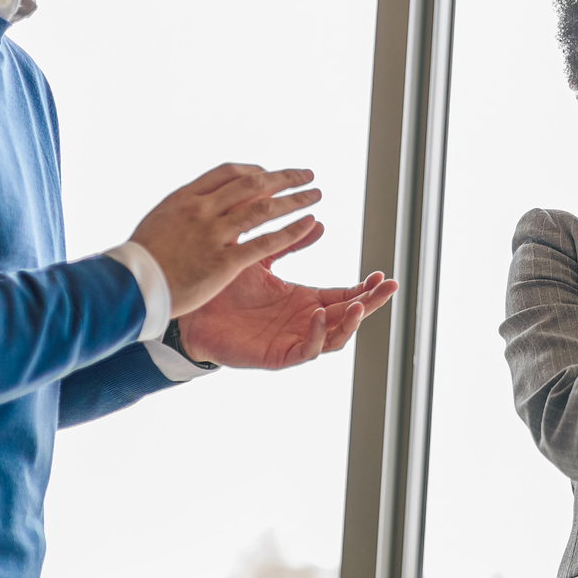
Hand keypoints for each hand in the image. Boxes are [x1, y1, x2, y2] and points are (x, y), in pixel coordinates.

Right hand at [130, 163, 323, 316]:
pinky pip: (265, 242)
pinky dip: (291, 231)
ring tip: (316, 194)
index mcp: (185, 198)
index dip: (254, 171)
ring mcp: (213, 235)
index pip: (228, 173)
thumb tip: (200, 201)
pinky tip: (310, 223)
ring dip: (295, 199)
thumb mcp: (159, 221)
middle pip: (252, 184)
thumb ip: (184, 210)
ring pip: (263, 208)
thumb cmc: (140, 260)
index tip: (270, 173)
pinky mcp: (223, 263)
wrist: (127, 288)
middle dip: (284, 177)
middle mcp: (201, 210)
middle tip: (307, 174)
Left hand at [177, 219, 398, 369]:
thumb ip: (288, 242)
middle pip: (349, 316)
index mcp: (303, 301)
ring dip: (350, 322)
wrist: (190, 312)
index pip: (344, 295)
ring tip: (358, 304)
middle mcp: (303, 322)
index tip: (381, 274)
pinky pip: (306, 351)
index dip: (365, 288)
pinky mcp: (278, 356)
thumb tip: (318, 221)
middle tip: (388, 287)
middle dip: (371, 303)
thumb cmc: (222, 288)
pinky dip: (317, 336)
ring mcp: (293, 340)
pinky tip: (318, 315)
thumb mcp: (261, 259)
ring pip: (335, 338)